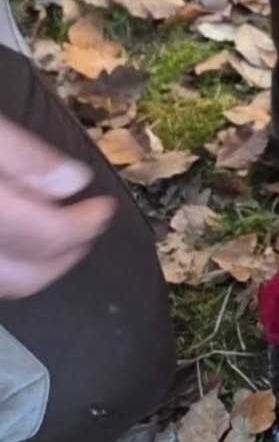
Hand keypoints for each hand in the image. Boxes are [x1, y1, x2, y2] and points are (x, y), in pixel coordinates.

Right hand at [0, 114, 114, 298]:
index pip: (47, 236)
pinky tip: (18, 240)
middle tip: (88, 225)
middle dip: (66, 254)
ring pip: (4, 284)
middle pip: (24, 276)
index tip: (104, 208)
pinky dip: (9, 266)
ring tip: (59, 234)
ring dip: (37, 267)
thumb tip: (74, 183)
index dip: (86, 224)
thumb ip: (24, 156)